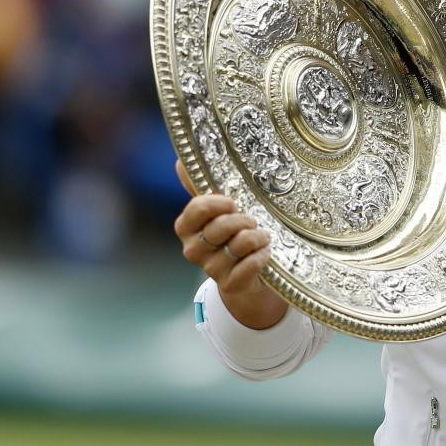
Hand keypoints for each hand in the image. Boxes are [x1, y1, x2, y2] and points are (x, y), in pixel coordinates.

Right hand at [172, 160, 286, 328]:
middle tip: (252, 221)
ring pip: (239, 245)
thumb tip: (180, 161)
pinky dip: (262, 256)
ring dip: (257, 237)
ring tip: (262, 236)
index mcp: (186, 227)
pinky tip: (264, 252)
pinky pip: (249, 266)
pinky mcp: (230, 285)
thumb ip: (201, 186)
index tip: (233, 203)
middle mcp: (193, 249)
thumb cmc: (231, 234)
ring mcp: (210, 269)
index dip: (220, 203)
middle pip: (221, 226)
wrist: (247, 275)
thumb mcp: (219, 210)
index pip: (197, 208)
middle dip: (243, 220)